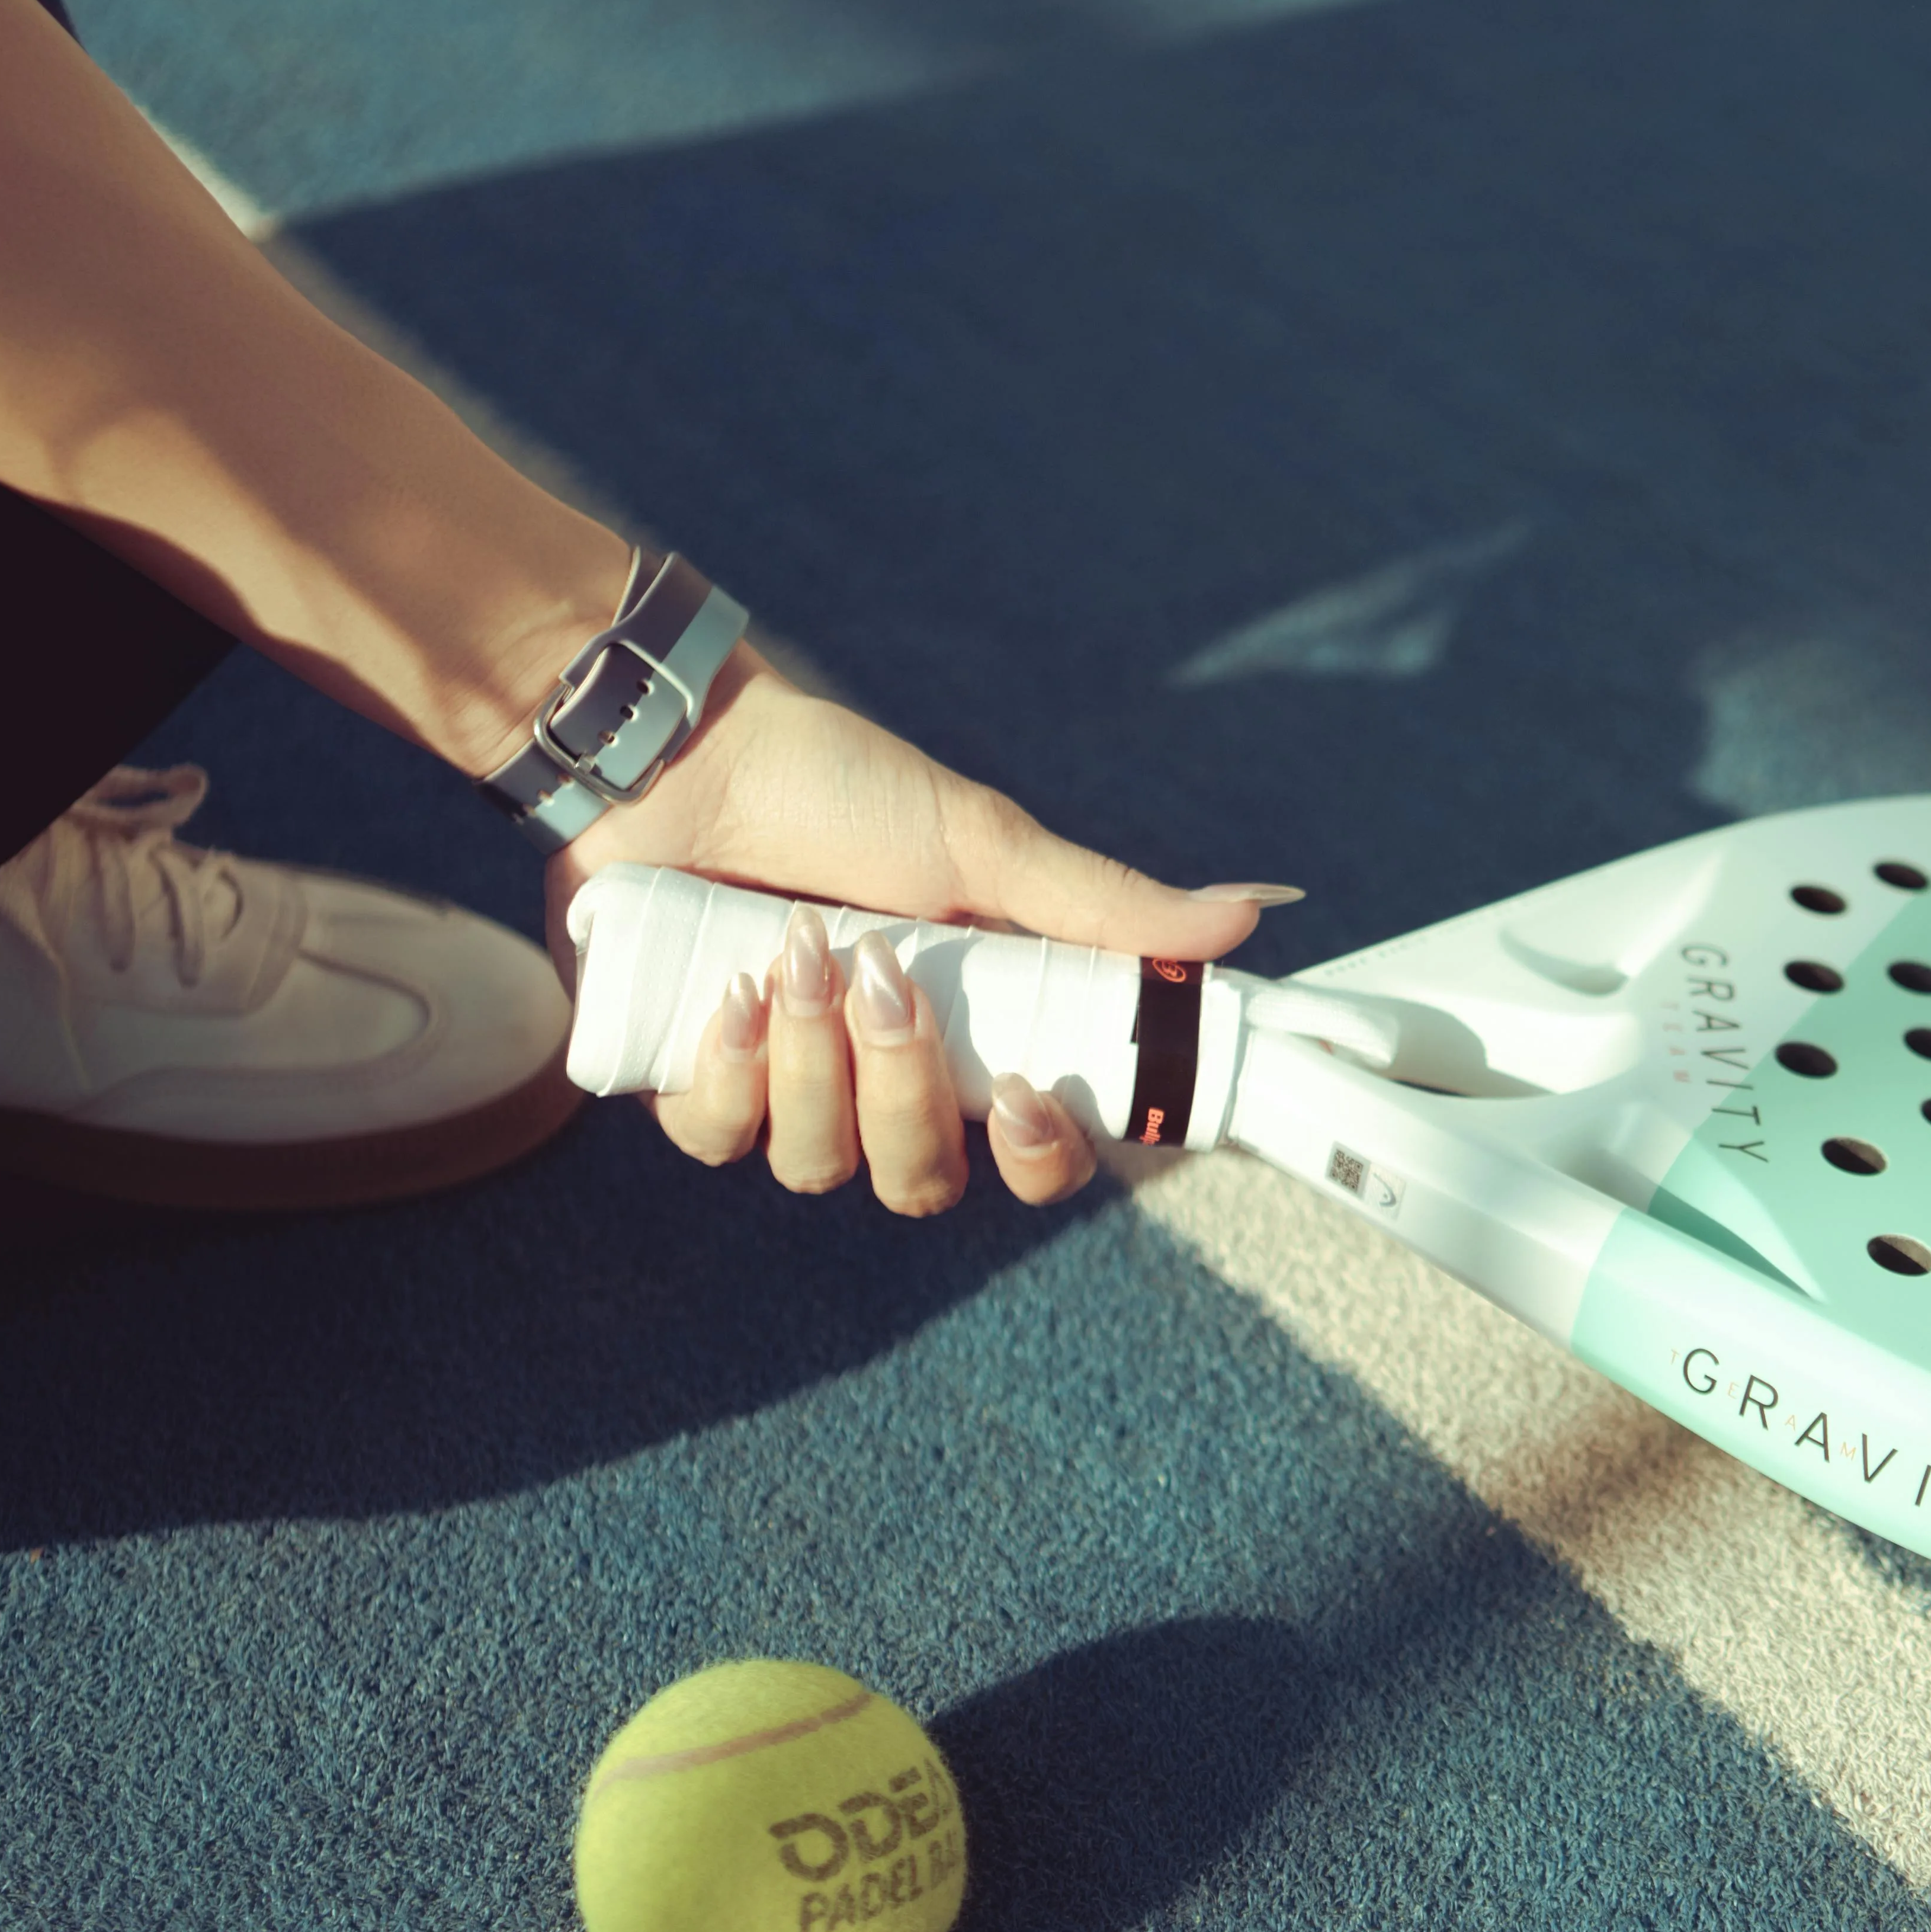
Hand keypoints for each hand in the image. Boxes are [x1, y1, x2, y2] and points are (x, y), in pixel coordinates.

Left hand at [549, 653, 1289, 1212]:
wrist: (683, 750)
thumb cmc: (838, 788)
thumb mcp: (980, 842)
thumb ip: (1101, 903)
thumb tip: (1247, 919)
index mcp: (970, 1042)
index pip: (1032, 1159)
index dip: (1042, 1160)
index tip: (1031, 1098)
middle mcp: (881, 1087)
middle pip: (923, 1181)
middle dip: (903, 1090)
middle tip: (885, 980)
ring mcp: (783, 1093)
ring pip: (817, 1167)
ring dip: (811, 1062)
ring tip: (796, 950)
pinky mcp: (688, 1085)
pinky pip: (716, 1139)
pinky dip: (727, 1068)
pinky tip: (728, 987)